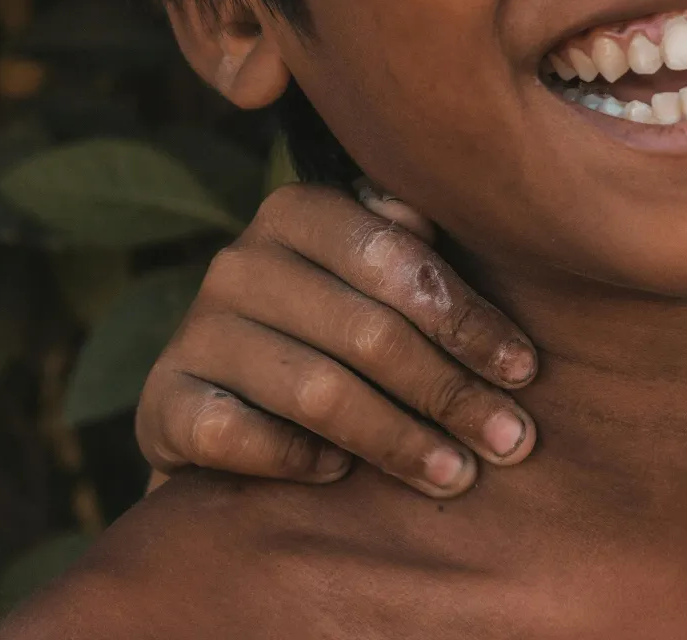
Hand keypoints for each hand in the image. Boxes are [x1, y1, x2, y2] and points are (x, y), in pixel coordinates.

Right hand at [134, 182, 537, 496]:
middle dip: (450, 391)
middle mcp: (239, 262)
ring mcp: (194, 332)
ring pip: (315, 389)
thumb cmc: (337, 334)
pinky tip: (341, 474)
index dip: (466, 318)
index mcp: (299, 212)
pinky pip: (238, 435)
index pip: (395, 258)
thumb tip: (503, 235)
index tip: (525, 371)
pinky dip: (298, 457)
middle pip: (366, 331)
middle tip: (511, 440)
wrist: (223, 406)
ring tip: (456, 474)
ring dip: (397, 438)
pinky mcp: (161, 402)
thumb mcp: (379, 283)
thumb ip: (426, 255)